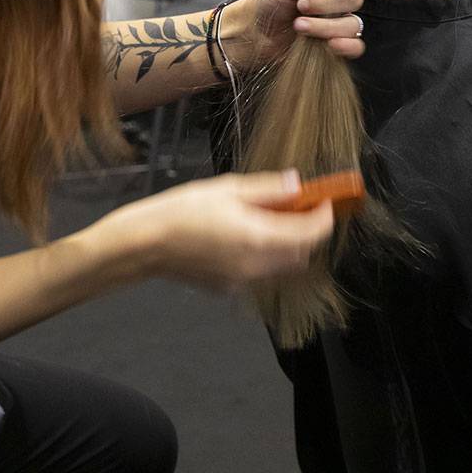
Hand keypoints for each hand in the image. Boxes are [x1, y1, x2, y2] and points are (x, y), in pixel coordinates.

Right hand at [107, 171, 334, 291]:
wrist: (145, 244)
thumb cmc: (182, 211)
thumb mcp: (228, 188)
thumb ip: (269, 189)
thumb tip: (297, 184)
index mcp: (260, 238)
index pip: (311, 233)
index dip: (325, 217)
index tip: (326, 201)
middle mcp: (257, 265)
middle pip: (302, 253)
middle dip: (308, 231)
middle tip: (301, 207)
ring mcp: (243, 281)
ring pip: (282, 266)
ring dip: (288, 245)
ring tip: (272, 218)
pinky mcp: (228, 288)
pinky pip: (259, 272)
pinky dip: (264, 256)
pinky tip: (245, 236)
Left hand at [246, 0, 372, 63]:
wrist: (259, 34)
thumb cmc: (272, 3)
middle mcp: (341, 1)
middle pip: (355, 0)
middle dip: (328, 4)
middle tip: (301, 5)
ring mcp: (341, 24)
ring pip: (353, 25)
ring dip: (327, 26)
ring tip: (299, 26)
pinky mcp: (338, 46)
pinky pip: (356, 47)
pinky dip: (347, 46)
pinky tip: (330, 44)